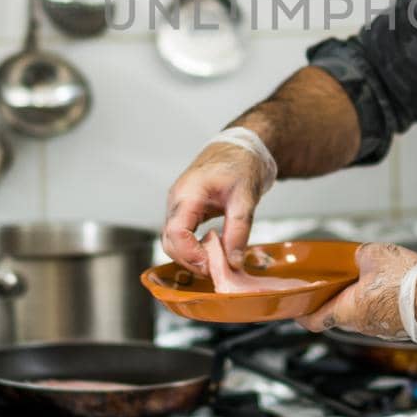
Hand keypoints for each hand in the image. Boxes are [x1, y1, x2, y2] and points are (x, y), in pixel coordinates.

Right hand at [163, 142, 269, 275]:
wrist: (240, 148)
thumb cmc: (241, 163)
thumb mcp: (246, 196)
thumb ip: (239, 229)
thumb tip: (233, 261)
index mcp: (188, 193)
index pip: (176, 232)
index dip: (191, 254)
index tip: (212, 264)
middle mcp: (177, 201)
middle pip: (170, 241)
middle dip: (191, 260)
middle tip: (218, 268)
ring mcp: (178, 206)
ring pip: (173, 241)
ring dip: (191, 256)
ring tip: (217, 261)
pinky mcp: (185, 211)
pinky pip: (181, 236)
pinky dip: (193, 248)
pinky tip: (212, 251)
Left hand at [297, 242, 416, 339]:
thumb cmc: (406, 284)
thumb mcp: (375, 255)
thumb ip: (359, 256)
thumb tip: (357, 256)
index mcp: (348, 310)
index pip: (316, 320)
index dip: (302, 315)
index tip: (296, 310)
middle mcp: (363, 325)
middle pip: (338, 316)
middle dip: (332, 301)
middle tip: (330, 285)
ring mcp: (382, 329)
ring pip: (361, 316)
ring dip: (358, 301)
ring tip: (364, 280)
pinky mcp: (400, 327)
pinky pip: (382, 315)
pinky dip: (379, 303)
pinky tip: (390, 286)